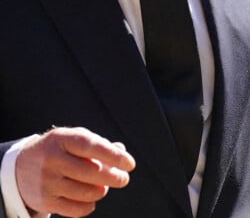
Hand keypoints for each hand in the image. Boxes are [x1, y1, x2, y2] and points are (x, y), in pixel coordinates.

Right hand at [15, 126, 135, 216]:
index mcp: (62, 139)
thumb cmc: (59, 150)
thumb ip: (99, 144)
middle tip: (123, 178)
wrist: (21, 167)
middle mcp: (53, 160)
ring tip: (105, 186)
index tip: (130, 164)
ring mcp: (47, 182)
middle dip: (113, 177)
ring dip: (102, 190)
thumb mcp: (75, 139)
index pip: (92, 146)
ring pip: (85, 192)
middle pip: (91, 172)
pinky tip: (92, 198)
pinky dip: (89, 205)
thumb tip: (121, 151)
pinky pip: (75, 209)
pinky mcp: (45, 201)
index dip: (114, 156)